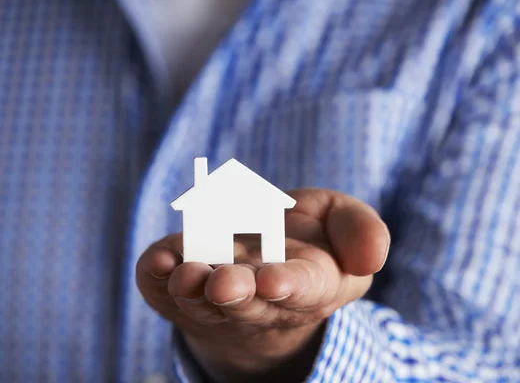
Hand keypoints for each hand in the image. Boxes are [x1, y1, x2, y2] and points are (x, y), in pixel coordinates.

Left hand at [136, 189, 389, 381]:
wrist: (263, 255)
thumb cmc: (307, 238)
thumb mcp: (343, 222)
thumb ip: (361, 232)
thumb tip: (369, 257)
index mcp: (307, 284)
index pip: (300, 290)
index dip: (287, 286)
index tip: (274, 281)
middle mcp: (258, 299)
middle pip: (245, 302)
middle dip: (234, 292)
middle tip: (224, 284)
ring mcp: (215, 298)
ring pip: (201, 301)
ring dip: (192, 289)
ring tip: (186, 275)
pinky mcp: (179, 288)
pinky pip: (162, 288)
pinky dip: (157, 277)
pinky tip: (157, 262)